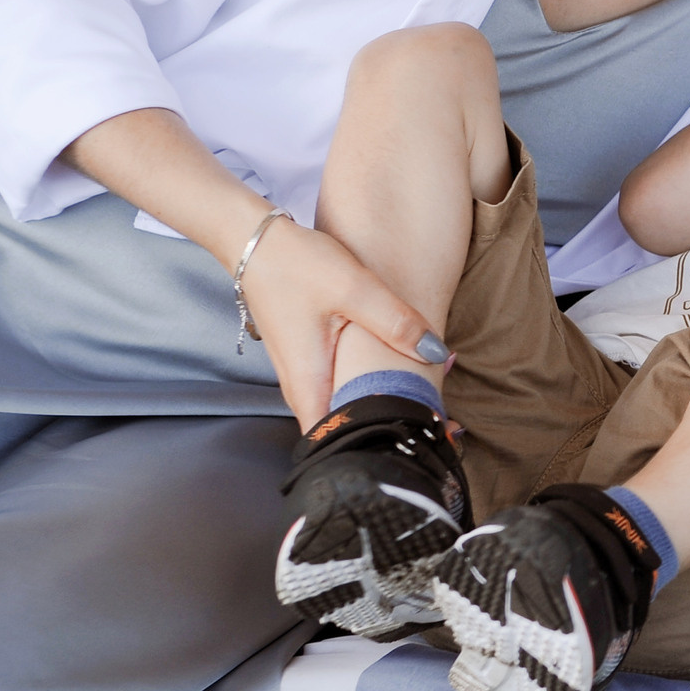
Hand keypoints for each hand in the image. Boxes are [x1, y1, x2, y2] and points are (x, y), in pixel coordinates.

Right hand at [238, 218, 441, 427]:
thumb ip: (395, 323)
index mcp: (308, 381)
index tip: (415, 441)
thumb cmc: (296, 265)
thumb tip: (437, 354)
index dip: (373, 448)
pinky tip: (394, 381)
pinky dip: (364, 390)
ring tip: (422, 410)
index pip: (334, 438)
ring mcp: (301, 374)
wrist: (253, 242)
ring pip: (338, 409)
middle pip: (340, 428)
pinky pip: (335, 389)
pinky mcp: (306, 360)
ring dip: (374, 410)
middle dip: (383, 432)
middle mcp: (300, 387)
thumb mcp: (354, 288)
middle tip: (435, 433)